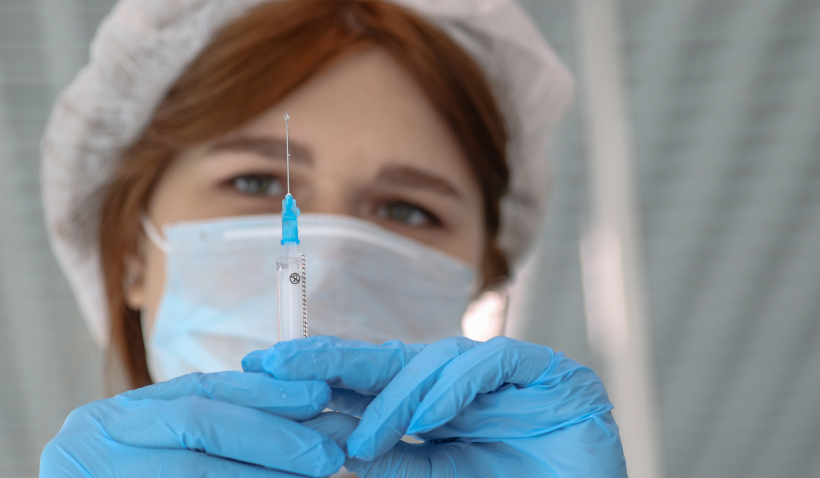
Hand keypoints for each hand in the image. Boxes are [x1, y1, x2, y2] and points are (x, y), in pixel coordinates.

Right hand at [40, 371, 345, 476]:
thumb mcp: (160, 446)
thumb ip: (216, 431)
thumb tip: (308, 418)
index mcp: (109, 420)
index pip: (196, 392)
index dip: (262, 392)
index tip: (319, 394)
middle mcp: (91, 442)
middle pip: (197, 424)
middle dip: (271, 433)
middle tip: (329, 449)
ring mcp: (90, 476)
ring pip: (193, 469)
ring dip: (262, 473)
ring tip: (316, 472)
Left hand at [245, 336, 626, 476]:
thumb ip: (396, 461)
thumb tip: (337, 442)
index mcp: (440, 407)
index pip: (375, 378)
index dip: (324, 369)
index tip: (267, 369)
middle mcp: (467, 383)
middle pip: (394, 357)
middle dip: (334, 358)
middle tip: (279, 364)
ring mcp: (510, 373)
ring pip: (438, 358)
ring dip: (397, 396)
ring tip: (365, 437)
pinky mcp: (552, 373)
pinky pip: (491, 361)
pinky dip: (455, 387)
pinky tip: (430, 416)